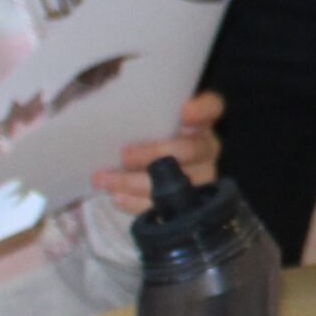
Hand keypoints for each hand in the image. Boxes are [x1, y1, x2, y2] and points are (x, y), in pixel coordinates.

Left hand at [94, 90, 224, 215]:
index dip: (201, 110)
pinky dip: (136, 202)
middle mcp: (206, 149)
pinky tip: (116, 195)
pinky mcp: (186, 205)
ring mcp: (201, 179)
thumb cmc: (150, 137)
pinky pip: (163, 207)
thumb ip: (143, 113)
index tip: (185, 112)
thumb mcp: (150, 121)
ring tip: (103, 179)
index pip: (212, 108)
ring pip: (175, 183)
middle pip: (191, 150)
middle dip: (154, 153)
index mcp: (201, 122)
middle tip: (124, 154)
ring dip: (134, 181)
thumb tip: (111, 114)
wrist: (154, 170)